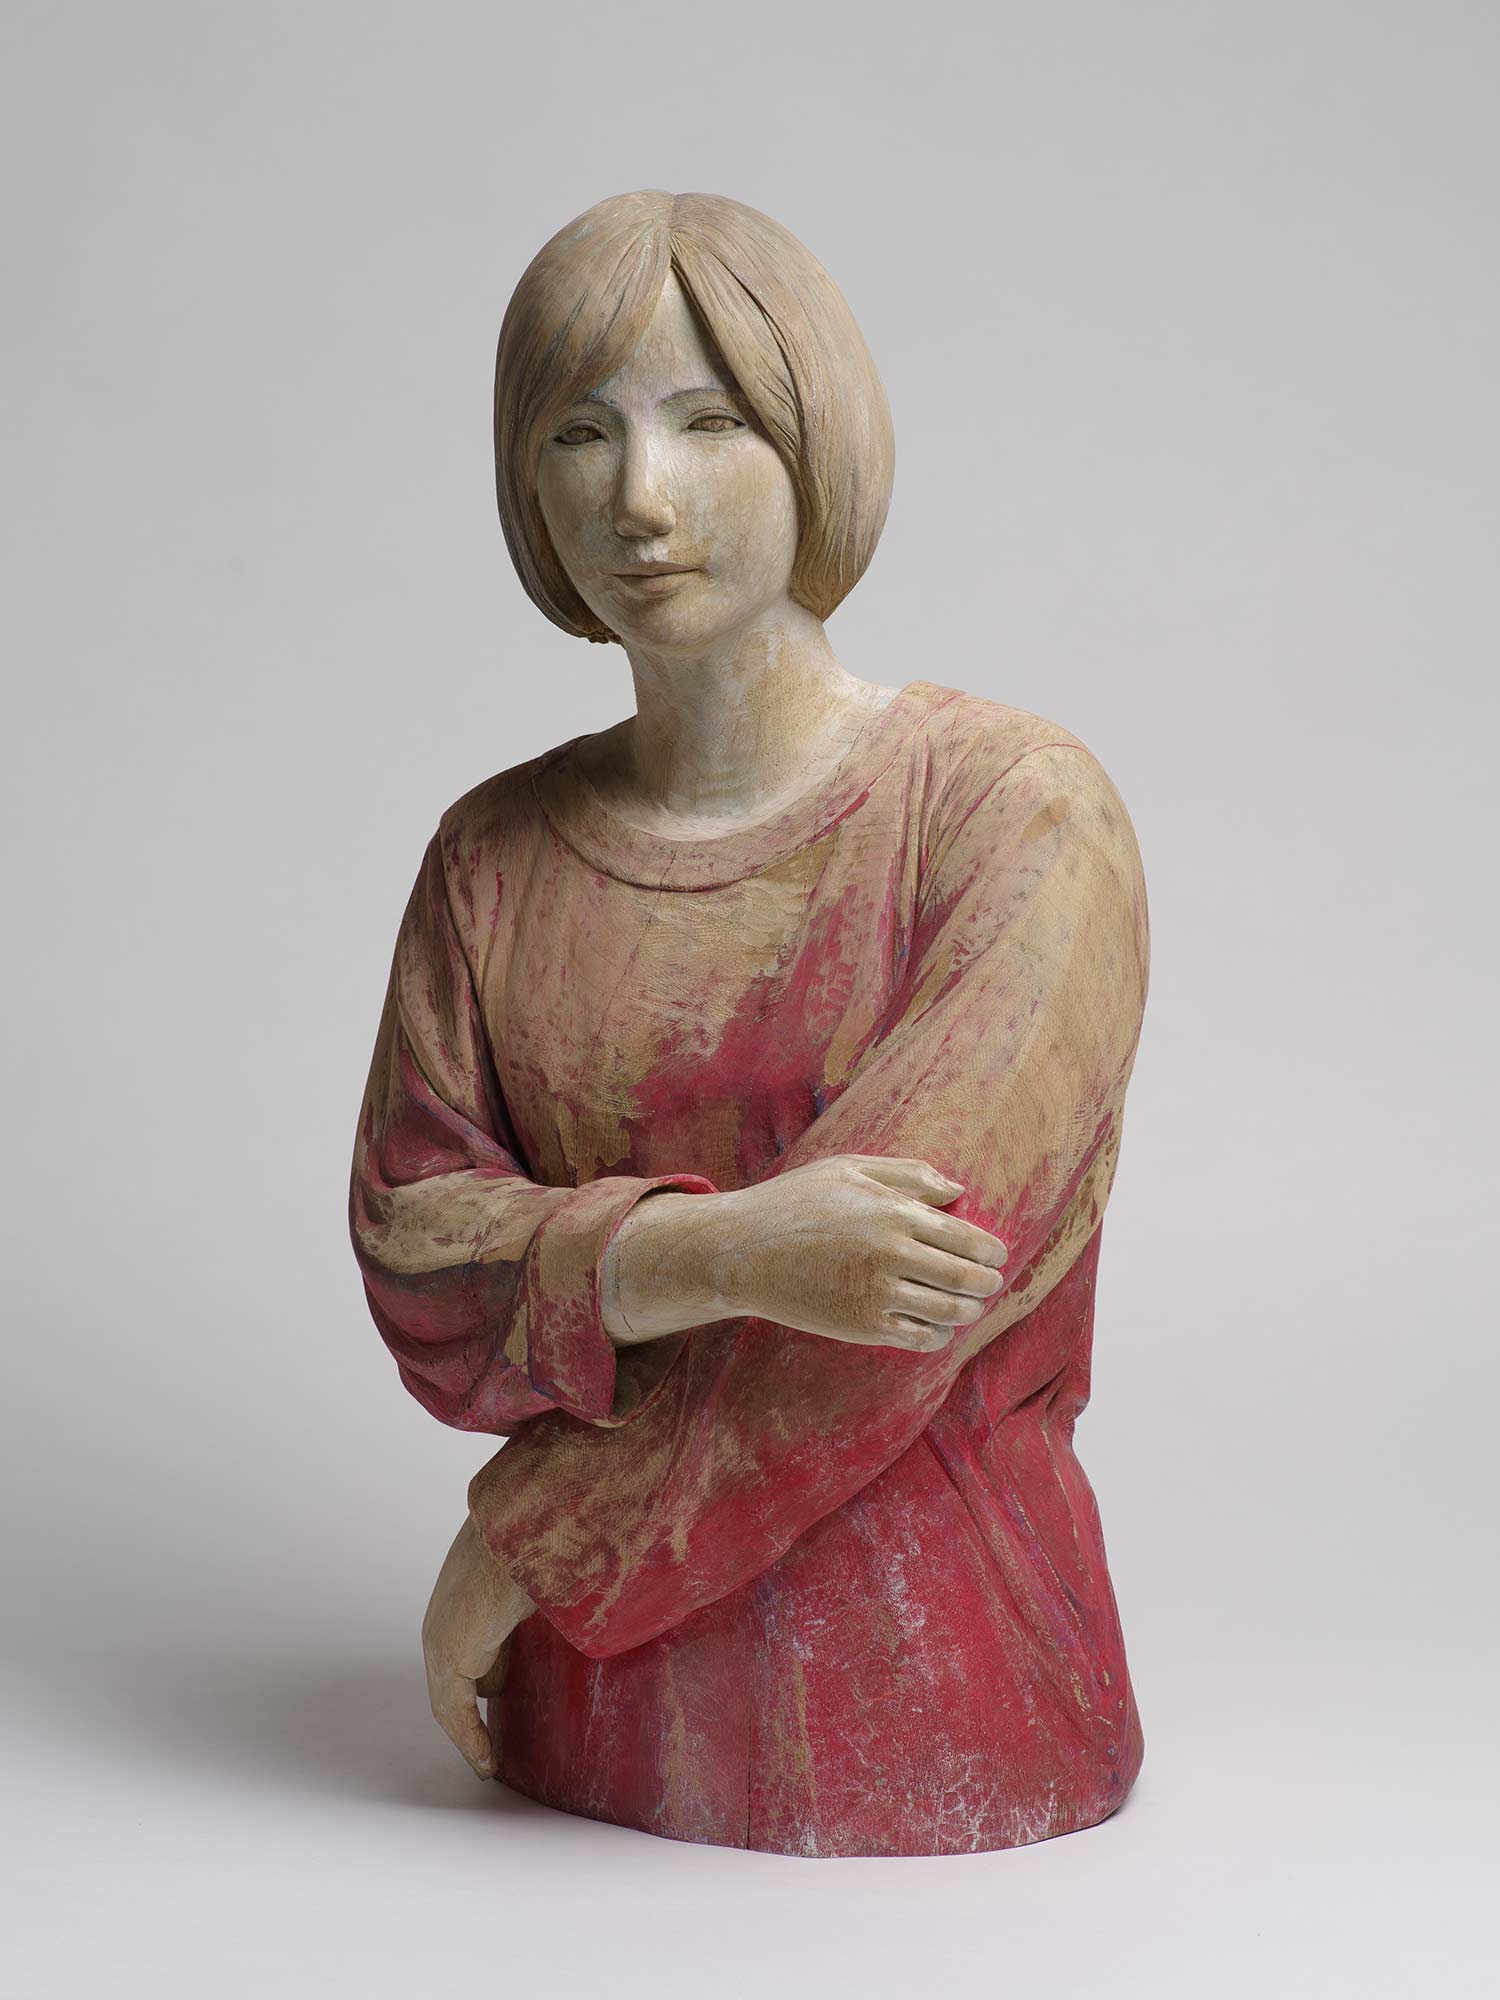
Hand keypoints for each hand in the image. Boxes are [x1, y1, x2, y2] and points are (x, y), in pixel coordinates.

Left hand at [421, 1516, 534, 1778]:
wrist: (529, 1527)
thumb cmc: (551, 1534)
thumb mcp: (553, 1565)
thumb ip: (560, 1583)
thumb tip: (611, 1580)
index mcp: (474, 1579)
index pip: (478, 1635)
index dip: (493, 1663)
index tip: (508, 1687)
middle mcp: (450, 1607)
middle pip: (466, 1666)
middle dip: (484, 1694)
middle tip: (505, 1730)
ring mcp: (443, 1633)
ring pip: (454, 1694)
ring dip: (473, 1727)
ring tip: (493, 1756)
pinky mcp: (448, 1656)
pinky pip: (455, 1710)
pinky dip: (469, 1738)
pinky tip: (487, 1762)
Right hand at [608, 1155, 1005, 1352]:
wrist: (743, 1252)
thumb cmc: (795, 1202)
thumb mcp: (849, 1168)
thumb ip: (908, 1175)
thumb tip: (955, 1189)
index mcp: (895, 1213)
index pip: (967, 1238)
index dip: (991, 1250)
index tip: (996, 1254)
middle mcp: (893, 1255)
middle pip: (966, 1278)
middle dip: (987, 1282)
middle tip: (990, 1282)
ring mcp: (878, 1295)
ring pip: (949, 1312)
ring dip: (968, 1310)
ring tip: (968, 1305)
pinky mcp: (863, 1327)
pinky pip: (920, 1338)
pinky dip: (939, 1334)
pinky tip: (936, 1325)